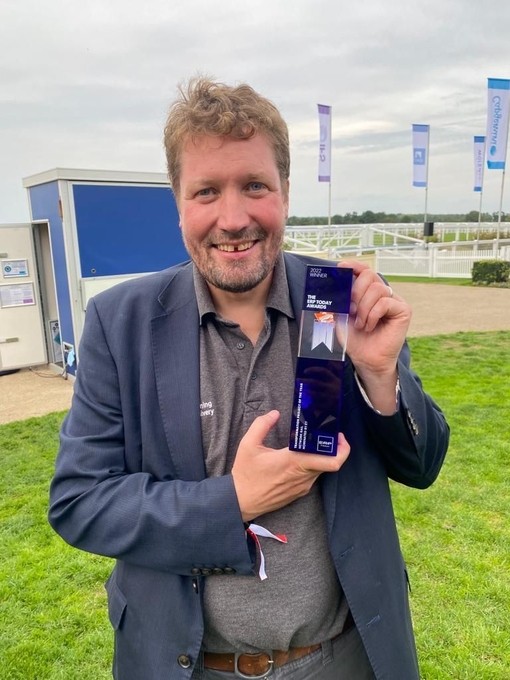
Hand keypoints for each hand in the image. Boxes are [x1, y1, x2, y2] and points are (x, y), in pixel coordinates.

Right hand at [232, 410, 349, 521]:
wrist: (241, 501)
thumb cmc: (245, 474)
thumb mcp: (248, 445)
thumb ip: (261, 425)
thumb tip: (274, 414)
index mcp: (294, 462)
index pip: (331, 461)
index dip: (341, 448)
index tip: (337, 435)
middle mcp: (303, 476)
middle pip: (332, 464)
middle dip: (336, 449)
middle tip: (331, 436)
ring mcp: (302, 486)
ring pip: (322, 470)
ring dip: (322, 457)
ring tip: (314, 444)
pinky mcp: (299, 493)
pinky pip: (312, 477)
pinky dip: (313, 466)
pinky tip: (302, 458)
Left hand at [337, 260, 410, 412]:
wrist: (365, 360)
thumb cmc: (354, 339)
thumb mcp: (340, 316)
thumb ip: (337, 300)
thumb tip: (329, 284)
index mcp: (368, 292)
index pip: (364, 270)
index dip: (354, 265)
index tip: (341, 267)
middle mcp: (383, 294)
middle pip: (370, 275)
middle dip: (356, 291)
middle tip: (351, 311)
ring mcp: (394, 301)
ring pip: (378, 289)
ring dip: (364, 308)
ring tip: (361, 324)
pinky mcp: (403, 311)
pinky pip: (386, 302)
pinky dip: (373, 314)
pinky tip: (370, 326)